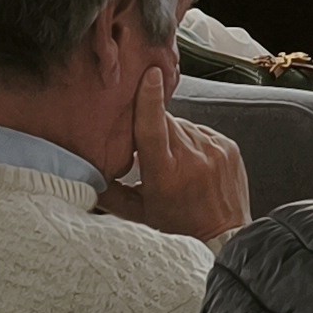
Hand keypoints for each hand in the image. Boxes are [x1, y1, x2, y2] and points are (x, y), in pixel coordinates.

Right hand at [109, 57, 250, 242]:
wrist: (224, 237)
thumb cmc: (178, 227)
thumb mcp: (138, 214)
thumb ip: (109, 192)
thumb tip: (83, 172)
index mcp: (166, 174)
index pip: (153, 127)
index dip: (148, 99)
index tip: (149, 75)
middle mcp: (193, 158)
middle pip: (165, 121)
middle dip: (152, 128)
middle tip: (149, 149)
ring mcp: (214, 150)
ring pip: (183, 125)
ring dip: (174, 136)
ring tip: (175, 163)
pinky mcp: (229, 147)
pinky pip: (202, 132)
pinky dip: (193, 141)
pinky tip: (192, 163)